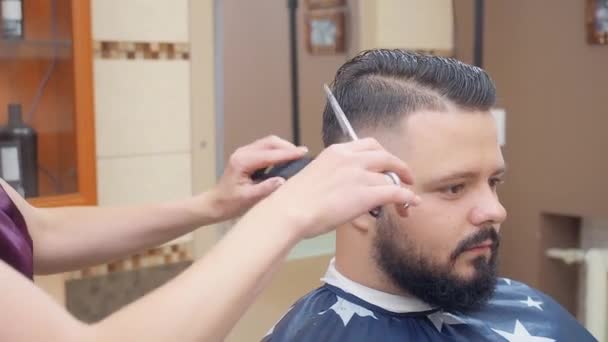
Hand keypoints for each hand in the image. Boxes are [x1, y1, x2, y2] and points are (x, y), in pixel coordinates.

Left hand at [209, 135, 307, 220]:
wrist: (215, 204)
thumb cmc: (229, 204)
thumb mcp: (248, 198)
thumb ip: (265, 189)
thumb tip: (283, 180)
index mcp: (243, 161)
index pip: (270, 154)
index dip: (288, 153)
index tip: (304, 152)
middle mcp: (243, 153)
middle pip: (270, 142)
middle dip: (287, 147)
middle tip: (303, 155)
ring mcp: (243, 153)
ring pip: (268, 143)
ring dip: (282, 148)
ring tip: (297, 156)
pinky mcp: (246, 156)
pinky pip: (264, 148)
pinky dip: (276, 151)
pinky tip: (285, 159)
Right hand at [260, 138, 420, 238]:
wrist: (290, 210)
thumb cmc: (294, 200)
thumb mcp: (315, 175)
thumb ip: (333, 174)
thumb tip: (344, 187)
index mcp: (336, 151)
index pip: (368, 145)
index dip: (382, 154)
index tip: (386, 165)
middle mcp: (350, 158)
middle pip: (385, 156)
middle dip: (398, 166)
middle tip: (405, 177)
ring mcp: (359, 175)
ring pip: (392, 176)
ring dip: (403, 187)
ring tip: (406, 200)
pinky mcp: (366, 194)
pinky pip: (396, 192)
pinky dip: (407, 198)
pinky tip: (411, 203)